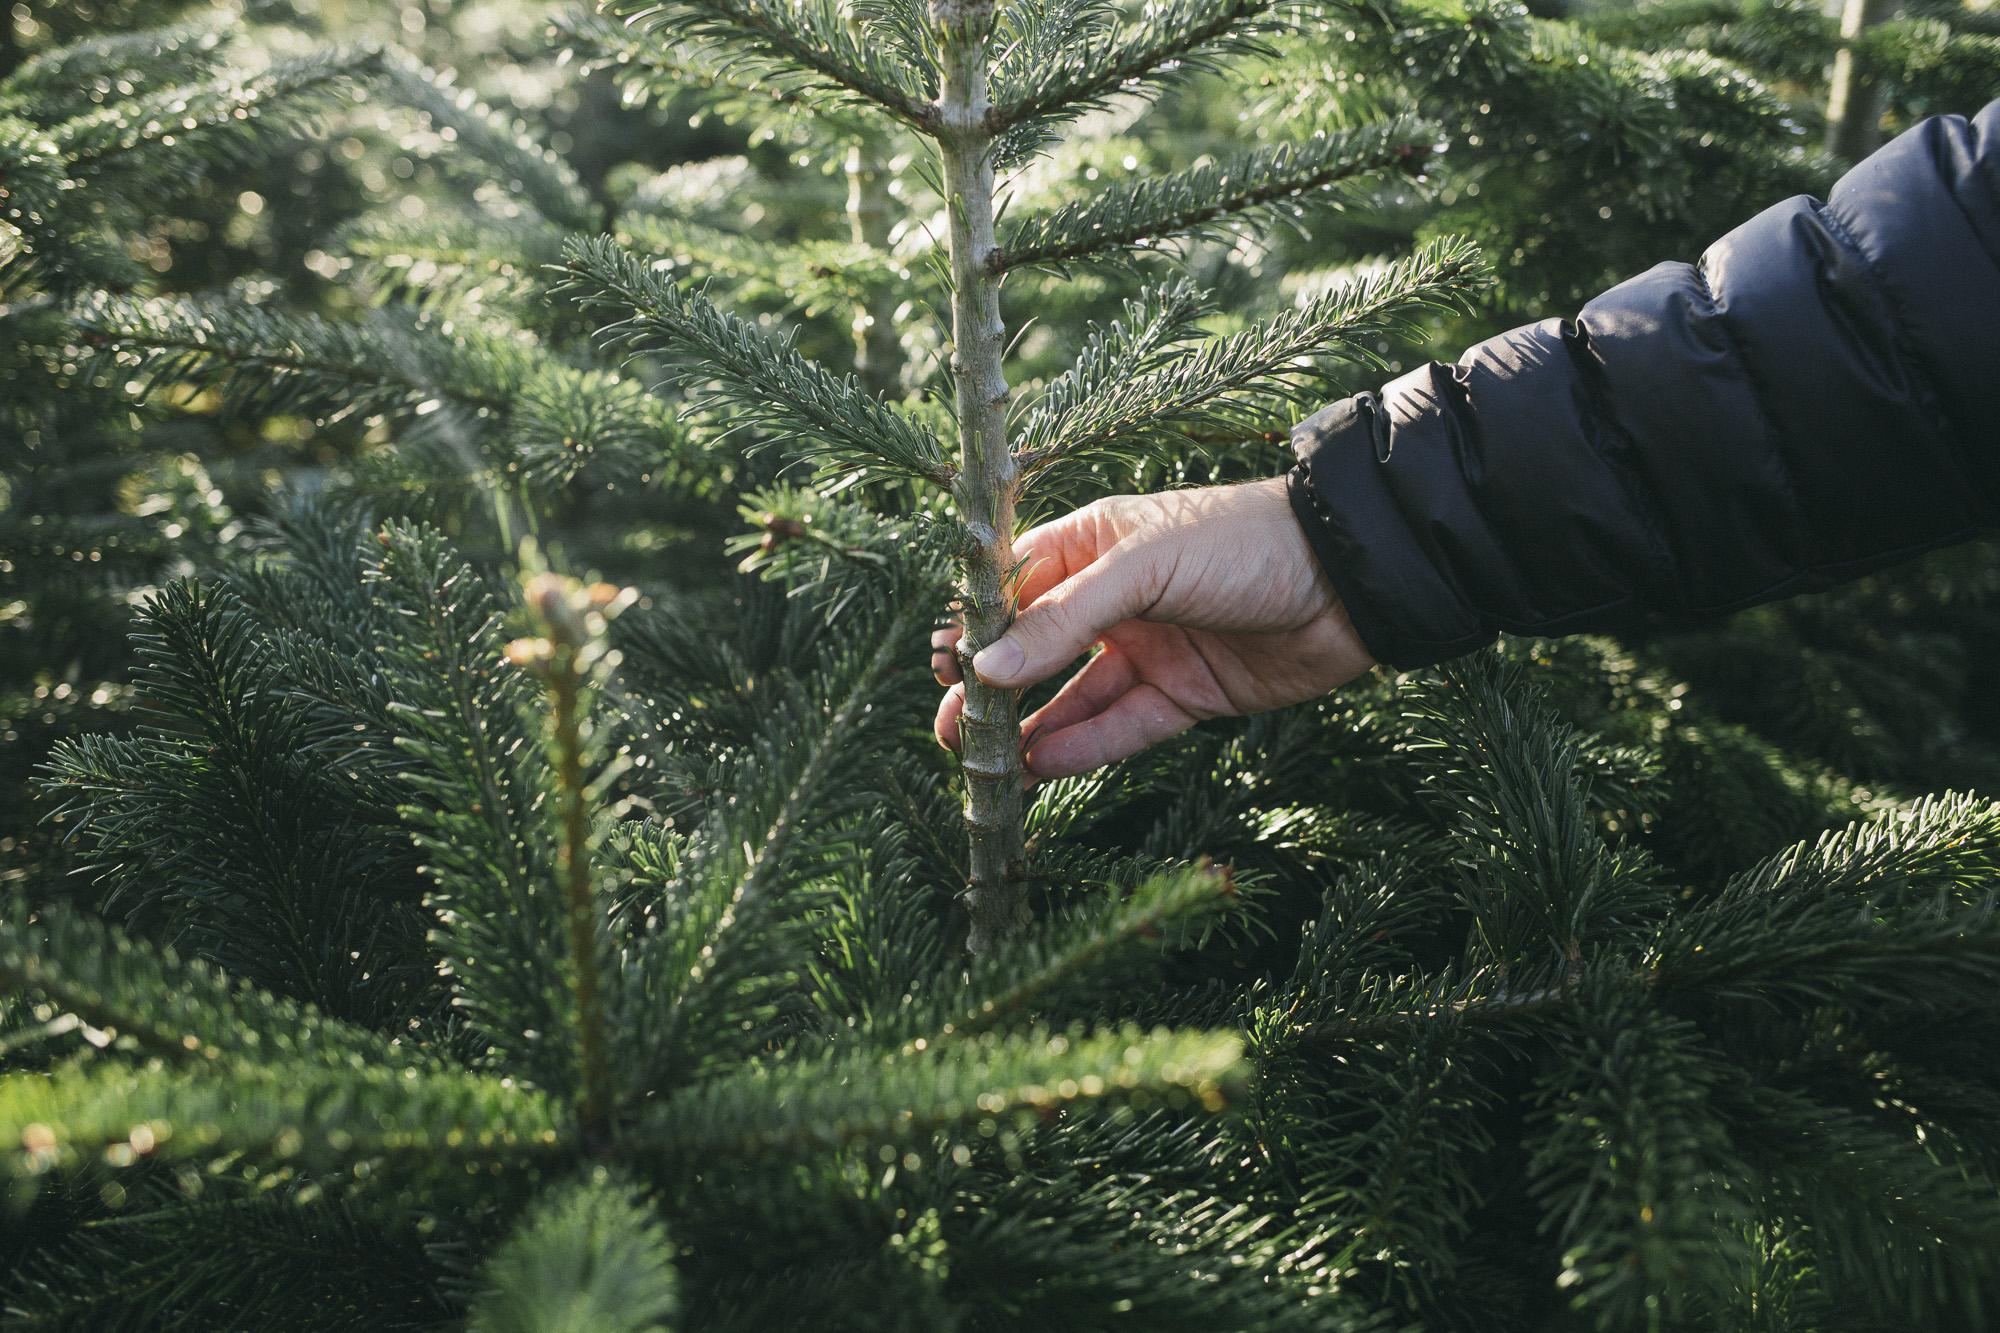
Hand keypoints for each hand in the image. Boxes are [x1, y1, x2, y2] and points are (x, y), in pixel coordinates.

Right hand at [933, 477, 1374, 779]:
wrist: (1351, 581)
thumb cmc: (1243, 542)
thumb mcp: (1145, 566)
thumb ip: (1065, 620)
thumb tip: (986, 669)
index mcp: (1095, 543)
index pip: (1015, 586)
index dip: (975, 625)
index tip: (940, 664)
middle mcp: (1115, 598)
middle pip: (1036, 650)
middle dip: (992, 690)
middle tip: (951, 731)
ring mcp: (1149, 649)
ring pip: (1073, 697)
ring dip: (1030, 728)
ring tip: (987, 763)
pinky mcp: (1184, 696)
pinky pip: (1120, 728)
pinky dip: (1081, 748)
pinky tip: (1040, 768)